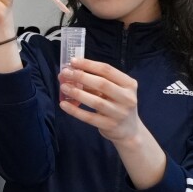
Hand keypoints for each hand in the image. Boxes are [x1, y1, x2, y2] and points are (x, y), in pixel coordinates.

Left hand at [59, 57, 167, 188]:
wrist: (129, 130)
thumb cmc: (118, 104)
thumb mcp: (115, 90)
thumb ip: (97, 81)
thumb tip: (71, 71)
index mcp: (129, 84)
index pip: (107, 70)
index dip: (89, 64)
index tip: (73, 61)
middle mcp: (127, 98)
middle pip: (102, 84)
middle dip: (81, 77)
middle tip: (65, 73)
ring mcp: (119, 113)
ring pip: (96, 101)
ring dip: (77, 93)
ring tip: (63, 87)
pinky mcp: (110, 125)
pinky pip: (89, 117)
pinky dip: (75, 110)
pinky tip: (63, 104)